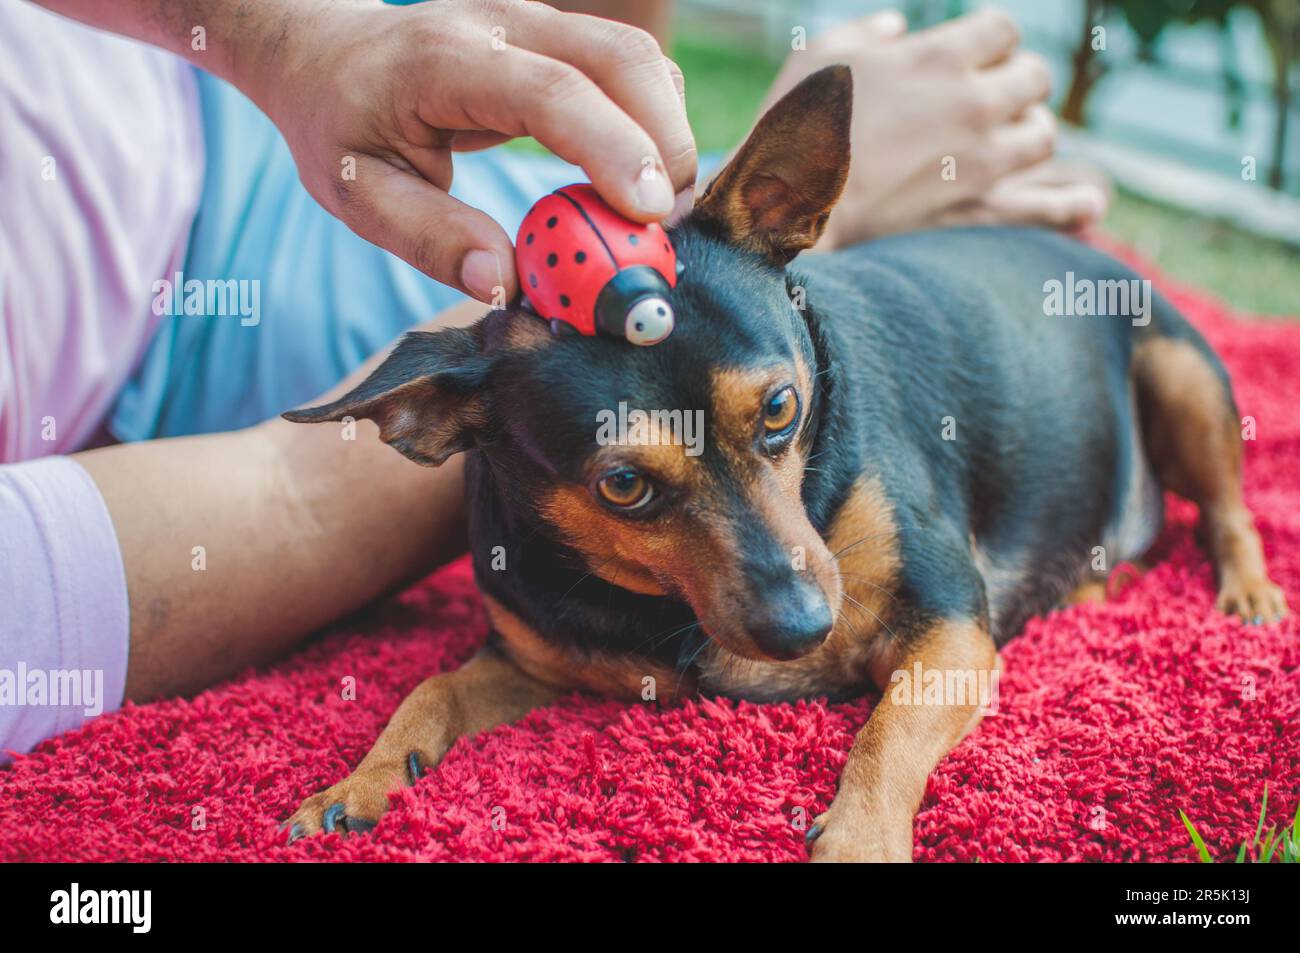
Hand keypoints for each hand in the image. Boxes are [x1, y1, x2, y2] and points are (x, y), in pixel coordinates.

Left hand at [255, 0, 696, 301]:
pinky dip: (655, 123)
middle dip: (666, 144)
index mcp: (445, 61)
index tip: (652, 215)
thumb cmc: (343, 128)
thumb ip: (432, 239)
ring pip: (640, 58)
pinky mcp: (561, 36)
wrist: (330, 55)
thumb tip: (508, 285)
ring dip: (669, 134)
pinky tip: (641, 178)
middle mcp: (503, 23)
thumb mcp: (359, 194)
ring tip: (656, 213)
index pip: (551, 93)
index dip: (613, 150)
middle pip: (620, 60)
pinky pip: (634, 68)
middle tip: (667, 230)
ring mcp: (538, 21)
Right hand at [761, 8, 1107, 245]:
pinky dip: (1068, 205)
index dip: (987, 43)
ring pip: (1041, 136)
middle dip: (1013, 84)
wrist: (786, 207)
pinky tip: (1088, 203)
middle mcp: (974, 103)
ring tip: (1003, 144)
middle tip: (985, 101)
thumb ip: (870, 33)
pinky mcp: (976, 210)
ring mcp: (981, 161)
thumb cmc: (795, 125)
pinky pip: (1040, 207)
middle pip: (1033, 78)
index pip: (1003, 30)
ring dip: (1027, 134)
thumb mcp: (821, 54)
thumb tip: (898, 29)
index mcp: (941, 56)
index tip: (965, 58)